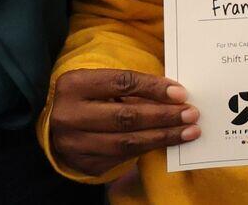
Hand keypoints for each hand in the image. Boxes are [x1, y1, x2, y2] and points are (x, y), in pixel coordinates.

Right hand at [46, 68, 199, 176]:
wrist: (56, 127)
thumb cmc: (88, 97)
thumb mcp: (100, 83)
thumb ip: (130, 86)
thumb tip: (175, 93)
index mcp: (73, 85)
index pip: (121, 83)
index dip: (153, 88)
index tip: (181, 93)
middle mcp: (69, 115)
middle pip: (125, 116)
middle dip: (163, 116)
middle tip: (191, 113)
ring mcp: (74, 143)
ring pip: (126, 142)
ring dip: (162, 137)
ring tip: (188, 131)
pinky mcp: (83, 164)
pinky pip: (122, 158)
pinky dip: (148, 149)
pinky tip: (167, 142)